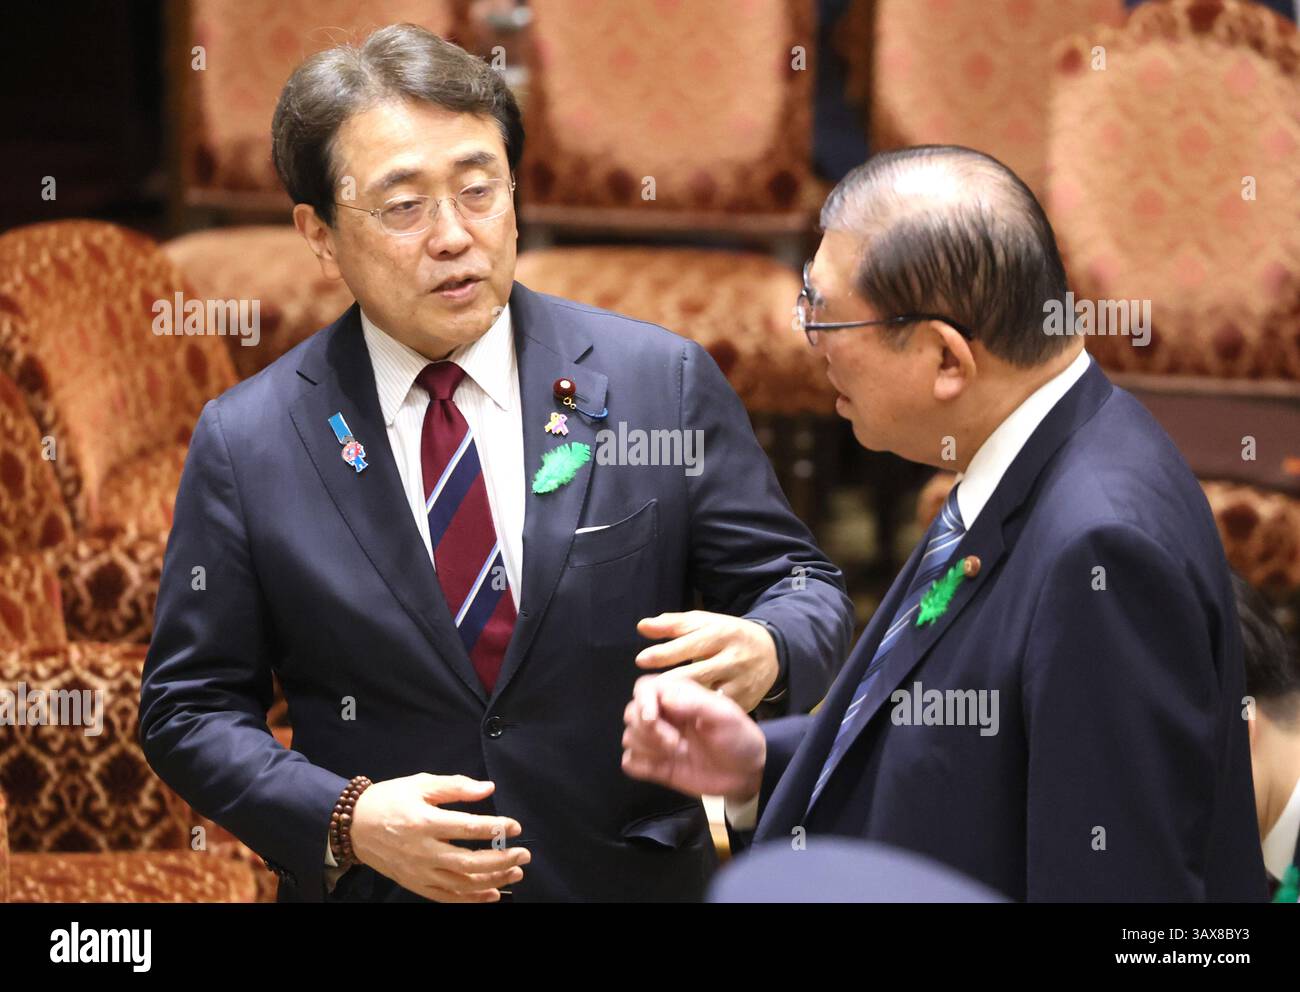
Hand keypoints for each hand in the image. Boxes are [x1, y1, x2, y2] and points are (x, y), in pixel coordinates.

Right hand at [350, 773, 529, 902]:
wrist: (354, 825)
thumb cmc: (390, 799)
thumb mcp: (421, 783)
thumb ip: (456, 786)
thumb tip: (488, 788)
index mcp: (424, 822)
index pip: (467, 828)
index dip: (495, 828)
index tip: (515, 826)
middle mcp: (422, 851)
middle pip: (469, 862)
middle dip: (501, 860)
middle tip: (524, 854)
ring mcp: (418, 872)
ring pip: (461, 884)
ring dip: (493, 881)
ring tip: (515, 873)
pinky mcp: (415, 884)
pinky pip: (446, 897)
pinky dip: (471, 899)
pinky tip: (492, 894)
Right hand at [621, 675, 765, 803]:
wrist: (747, 773)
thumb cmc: (739, 738)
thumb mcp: (724, 716)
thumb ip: (694, 703)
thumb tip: (664, 698)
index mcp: (678, 697)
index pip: (645, 688)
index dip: (643, 702)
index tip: (653, 719)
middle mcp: (664, 716)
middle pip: (631, 713)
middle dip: (648, 730)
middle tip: (676, 744)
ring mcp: (658, 742)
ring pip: (629, 737)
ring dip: (646, 747)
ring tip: (676, 754)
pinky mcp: (656, 765)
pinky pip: (629, 761)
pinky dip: (639, 764)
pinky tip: (661, 767)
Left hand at [635, 611, 779, 712]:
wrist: (770, 651)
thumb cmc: (726, 635)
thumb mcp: (704, 622)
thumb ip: (672, 624)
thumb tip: (642, 627)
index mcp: (721, 633)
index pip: (690, 643)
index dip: (665, 653)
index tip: (641, 660)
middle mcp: (733, 657)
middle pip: (698, 672)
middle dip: (670, 683)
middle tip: (646, 690)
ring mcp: (741, 681)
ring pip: (710, 695)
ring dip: (683, 703)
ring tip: (659, 705)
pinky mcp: (747, 700)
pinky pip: (720, 710)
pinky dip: (701, 714)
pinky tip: (682, 717)